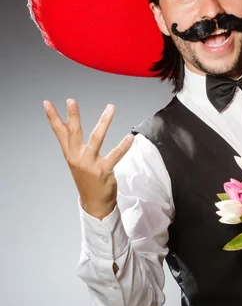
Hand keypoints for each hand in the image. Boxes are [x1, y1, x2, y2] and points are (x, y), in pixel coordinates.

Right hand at [43, 98, 133, 218]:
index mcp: (70, 153)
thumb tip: (68, 124)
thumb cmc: (87, 179)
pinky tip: (130, 137)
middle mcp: (77, 157)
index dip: (53, 117)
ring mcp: (89, 164)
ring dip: (104, 122)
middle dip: (72, 116)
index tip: (47, 103)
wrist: (94, 204)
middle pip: (74, 133)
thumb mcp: (76, 160)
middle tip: (71, 101)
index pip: (59, 132)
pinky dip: (123, 146)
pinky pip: (115, 156)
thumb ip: (73, 143)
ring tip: (110, 108)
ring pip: (96, 139)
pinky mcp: (103, 171)